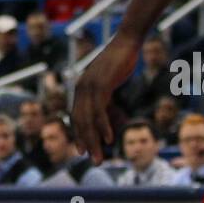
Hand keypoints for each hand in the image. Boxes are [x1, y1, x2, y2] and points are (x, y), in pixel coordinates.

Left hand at [72, 32, 140, 163]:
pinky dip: (103, 126)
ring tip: (99, 157)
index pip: (76, 117)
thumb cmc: (120, 61)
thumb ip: (104, 96)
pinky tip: (108, 138)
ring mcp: (90, 86)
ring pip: (88, 120)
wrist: (126, 42)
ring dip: (93, 141)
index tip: (82, 151)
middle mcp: (81, 88)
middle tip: (94, 161)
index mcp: (82, 88)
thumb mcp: (109, 82)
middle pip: (80, 122)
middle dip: (86, 143)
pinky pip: (100, 110)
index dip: (79, 135)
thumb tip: (105, 110)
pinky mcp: (101, 84)